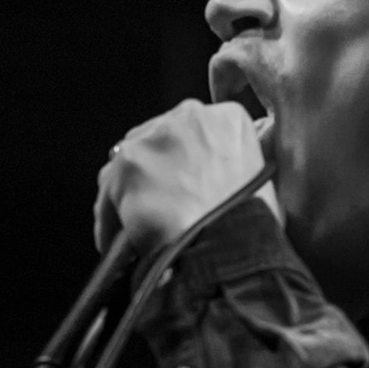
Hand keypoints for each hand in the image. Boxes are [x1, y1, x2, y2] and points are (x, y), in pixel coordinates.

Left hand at [93, 99, 278, 251]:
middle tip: (162, 207)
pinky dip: (113, 220)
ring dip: (132, 194)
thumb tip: (210, 178)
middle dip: (156, 171)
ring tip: (139, 230)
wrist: (229, 250)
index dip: (186, 162)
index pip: (193, 132)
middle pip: (156, 141)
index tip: (186, 185)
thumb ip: (232, 164)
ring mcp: (154, 139)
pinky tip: (122, 244)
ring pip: (128, 165)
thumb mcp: (259, 182)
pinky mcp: (125, 166)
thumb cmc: (251, 226)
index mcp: (229, 119)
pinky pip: (109, 195)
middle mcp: (190, 117)